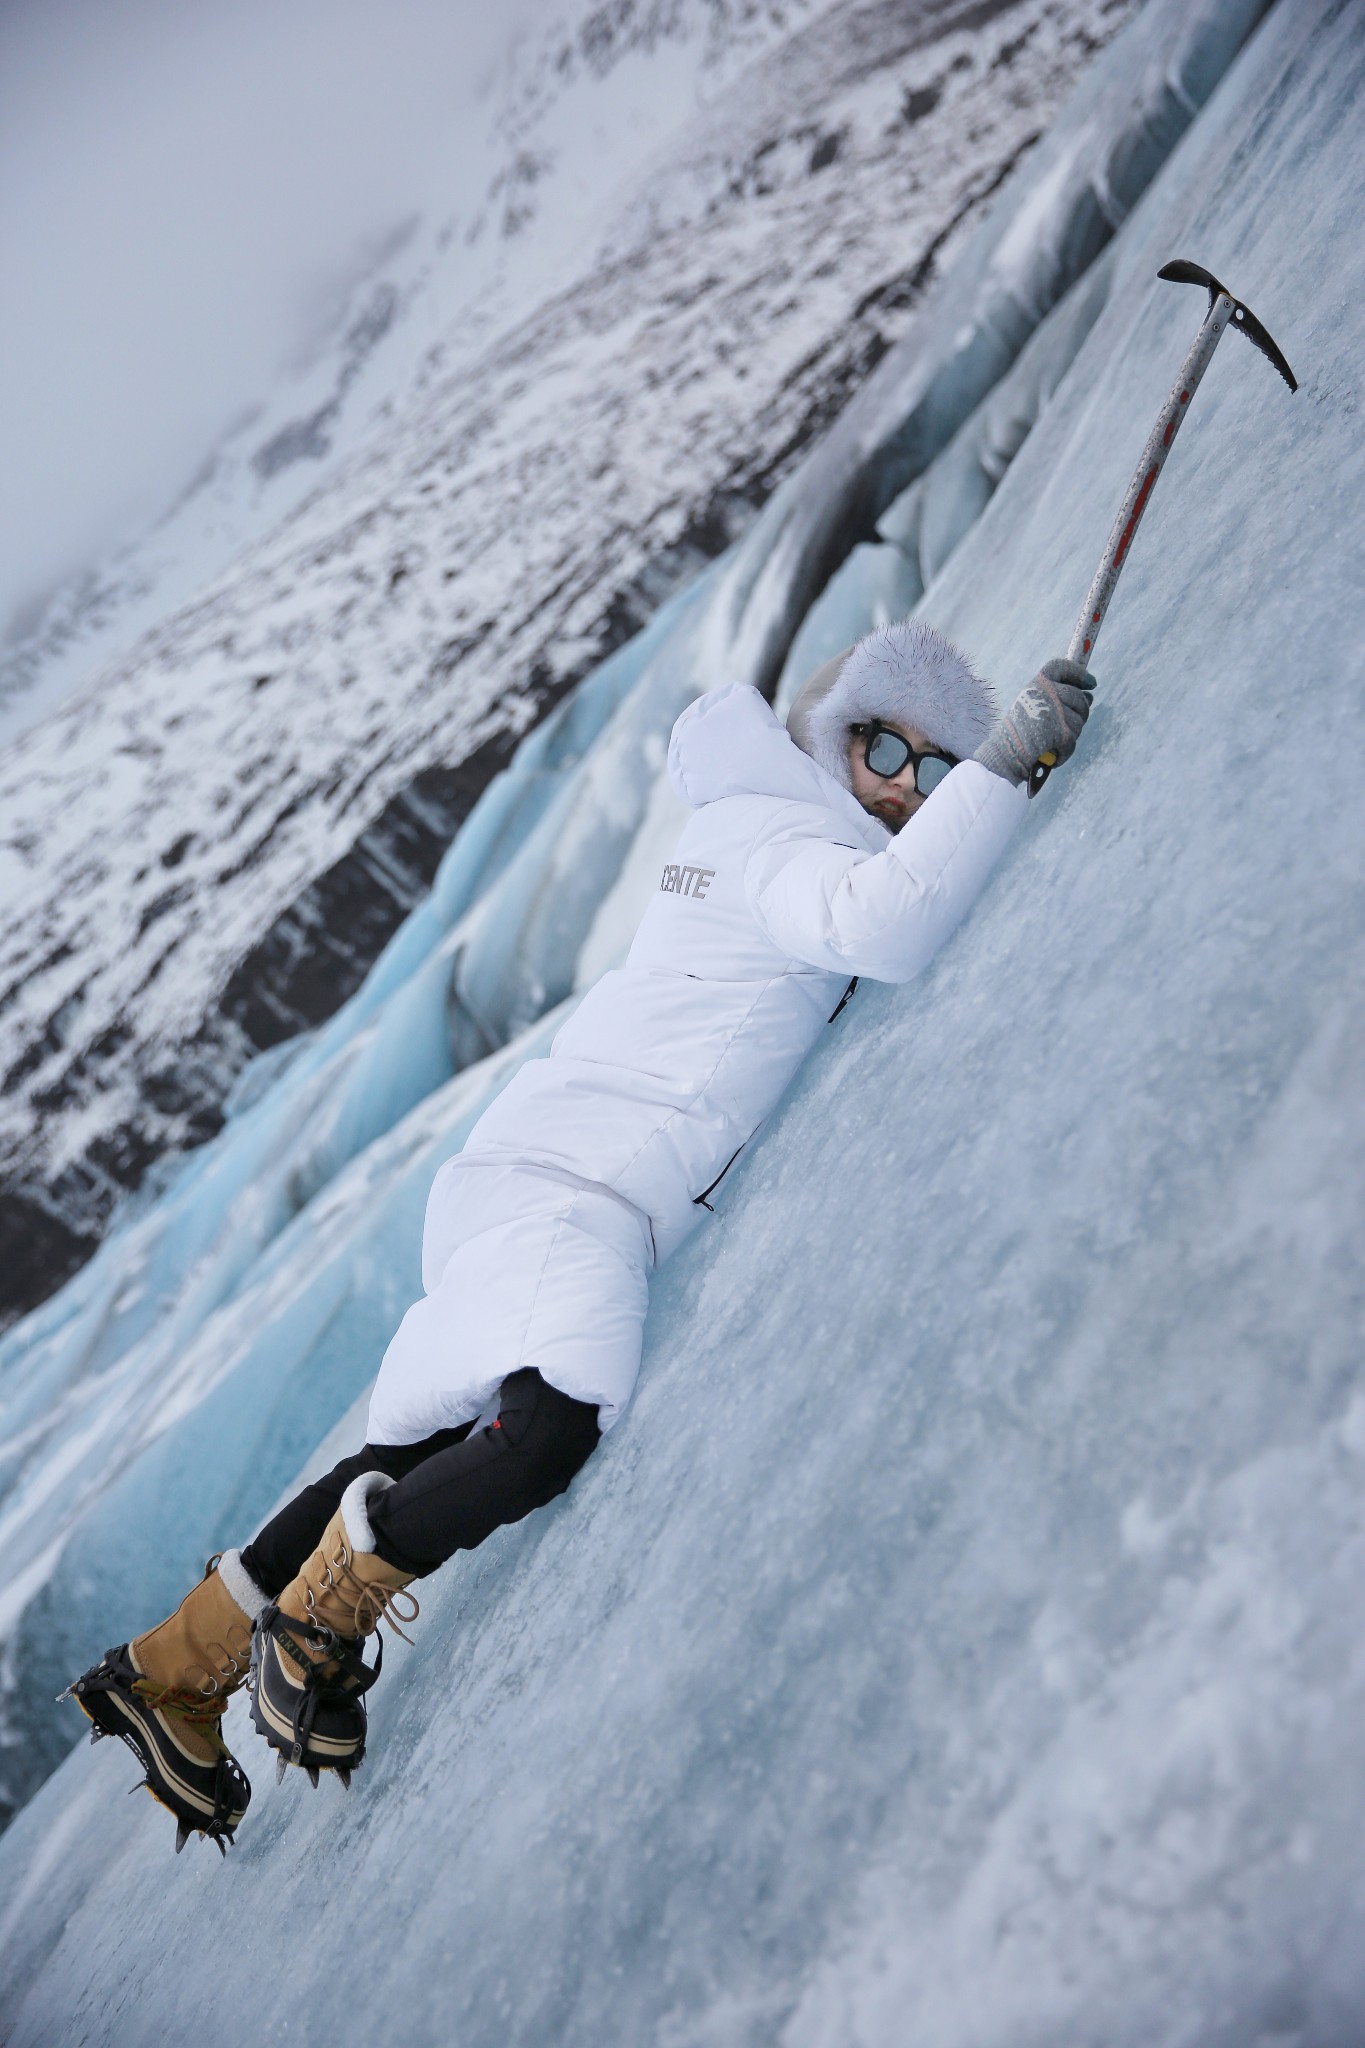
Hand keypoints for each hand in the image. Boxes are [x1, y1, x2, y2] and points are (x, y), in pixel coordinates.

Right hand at [974, 659, 1095, 786]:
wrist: (1006, 751)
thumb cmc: (1021, 729)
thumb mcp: (1036, 704)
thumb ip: (1060, 697)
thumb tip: (1089, 696)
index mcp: (1038, 683)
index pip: (1063, 668)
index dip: (1080, 673)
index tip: (1091, 683)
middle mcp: (1047, 692)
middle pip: (1078, 696)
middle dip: (1080, 711)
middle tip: (1069, 723)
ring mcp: (1055, 711)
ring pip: (1079, 720)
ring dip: (1071, 733)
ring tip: (1054, 739)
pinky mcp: (1061, 731)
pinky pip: (1073, 739)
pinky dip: (1066, 749)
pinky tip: (1054, 752)